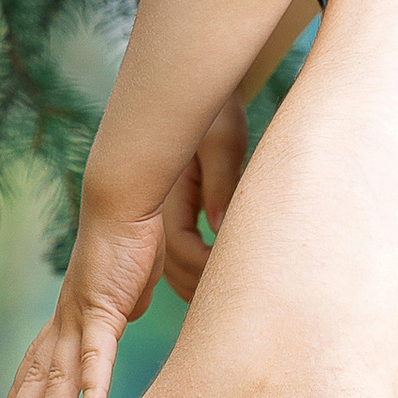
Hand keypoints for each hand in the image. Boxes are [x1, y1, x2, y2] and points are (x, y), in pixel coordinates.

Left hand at [0, 201, 168, 397]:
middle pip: (37, 378)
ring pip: (61, 381)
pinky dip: (92, 392)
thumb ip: (118, 309)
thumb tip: (121, 318)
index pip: (38, 361)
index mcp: (69, 316)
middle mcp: (65, 321)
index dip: (22, 393)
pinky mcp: (104, 312)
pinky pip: (97, 361)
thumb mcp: (124, 287)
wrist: (122, 201)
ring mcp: (80, 319)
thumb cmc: (128, 238)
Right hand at [159, 93, 247, 302]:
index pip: (184, 245)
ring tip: (227, 298)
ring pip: (175, 267)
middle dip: (200, 285)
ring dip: (197, 284)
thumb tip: (221, 227)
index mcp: (171, 191)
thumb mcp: (224, 142)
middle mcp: (161, 208)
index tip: (236, 271)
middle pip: (175, 264)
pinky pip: (181, 257)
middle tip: (234, 298)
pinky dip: (196, 274)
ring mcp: (164, 216)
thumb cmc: (220, 116)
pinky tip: (216, 283)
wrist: (207, 100)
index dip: (207, 264)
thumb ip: (223, 184)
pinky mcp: (175, 217)